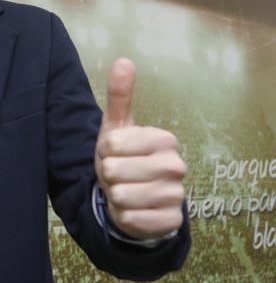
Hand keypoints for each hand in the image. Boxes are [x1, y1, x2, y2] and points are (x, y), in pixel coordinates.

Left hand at [95, 58, 185, 240]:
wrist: (136, 196)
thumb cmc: (124, 157)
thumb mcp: (117, 126)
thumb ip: (120, 95)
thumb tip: (124, 60)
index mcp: (165, 139)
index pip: (113, 144)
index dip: (105, 151)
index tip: (114, 153)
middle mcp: (176, 166)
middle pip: (115, 171)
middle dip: (108, 175)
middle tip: (118, 175)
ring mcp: (176, 195)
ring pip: (122, 196)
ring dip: (114, 196)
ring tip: (124, 191)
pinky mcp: (171, 222)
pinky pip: (131, 218)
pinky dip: (124, 216)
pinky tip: (133, 210)